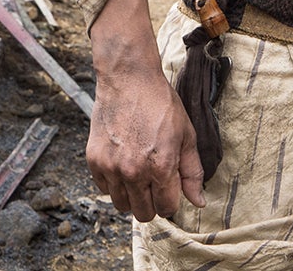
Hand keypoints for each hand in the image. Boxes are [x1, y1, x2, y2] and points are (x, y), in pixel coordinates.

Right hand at [87, 55, 206, 221]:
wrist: (128, 79)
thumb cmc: (160, 104)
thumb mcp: (186, 135)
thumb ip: (192, 172)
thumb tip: (198, 202)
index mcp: (161, 167)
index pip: (166, 208)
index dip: (170, 200)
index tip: (169, 187)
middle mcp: (134, 172)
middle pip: (143, 213)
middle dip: (152, 202)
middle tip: (153, 182)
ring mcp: (111, 167)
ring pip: (121, 205)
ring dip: (131, 195)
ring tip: (137, 172)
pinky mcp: (94, 160)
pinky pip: (103, 189)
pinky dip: (113, 182)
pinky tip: (121, 163)